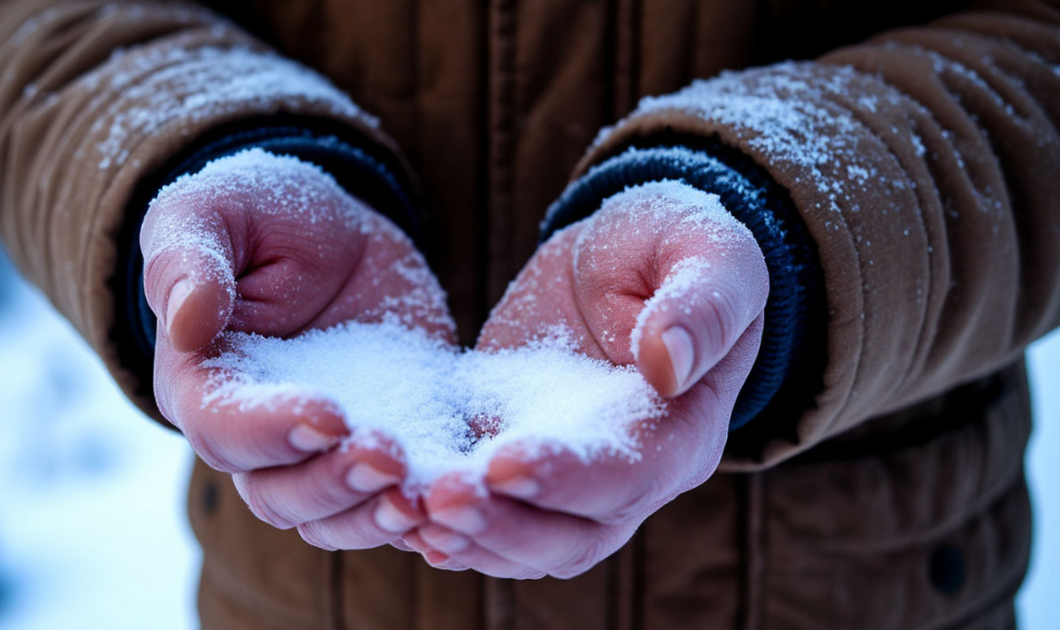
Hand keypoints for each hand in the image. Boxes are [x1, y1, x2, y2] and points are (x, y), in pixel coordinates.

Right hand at [141, 150, 451, 550]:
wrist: (338, 238)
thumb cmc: (260, 217)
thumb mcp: (214, 213)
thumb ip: (187, 259)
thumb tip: (186, 321)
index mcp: (203, 385)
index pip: (222, 428)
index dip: (271, 430)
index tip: (327, 414)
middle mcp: (256, 439)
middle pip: (280, 493)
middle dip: (335, 482)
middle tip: (389, 456)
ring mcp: (322, 456)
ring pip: (336, 517)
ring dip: (376, 515)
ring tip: (425, 496)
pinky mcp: (388, 451)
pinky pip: (396, 505)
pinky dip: (425, 518)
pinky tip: (462, 504)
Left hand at [405, 182, 767, 577]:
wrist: (622, 263)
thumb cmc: (678, 251)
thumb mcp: (709, 254)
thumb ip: (700, 305)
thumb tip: (668, 364)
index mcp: (682, 431)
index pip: (631, 474)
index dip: (569, 476)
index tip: (506, 462)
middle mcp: (629, 477)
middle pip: (572, 533)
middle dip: (505, 524)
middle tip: (439, 500)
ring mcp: (567, 480)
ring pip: (524, 542)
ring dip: (469, 536)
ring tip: (408, 512)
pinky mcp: (510, 459)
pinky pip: (483, 514)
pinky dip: (444, 522)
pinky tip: (396, 512)